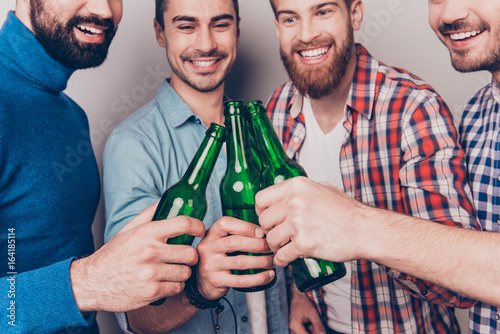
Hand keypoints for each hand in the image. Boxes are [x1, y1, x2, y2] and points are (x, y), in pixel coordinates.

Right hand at [70, 202, 205, 312]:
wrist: (92, 282)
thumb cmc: (113, 255)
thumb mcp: (128, 230)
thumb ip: (148, 214)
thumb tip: (164, 200)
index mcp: (146, 233)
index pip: (183, 223)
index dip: (197, 226)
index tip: (199, 230)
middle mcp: (150, 252)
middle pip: (190, 253)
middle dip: (190, 255)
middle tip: (184, 256)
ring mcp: (151, 273)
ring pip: (186, 272)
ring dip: (182, 272)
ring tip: (173, 270)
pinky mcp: (151, 292)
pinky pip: (177, 288)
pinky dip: (174, 286)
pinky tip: (165, 281)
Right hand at [196, 216, 275, 299]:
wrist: (200, 282)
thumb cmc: (216, 258)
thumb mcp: (219, 242)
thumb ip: (235, 235)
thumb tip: (264, 233)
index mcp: (210, 234)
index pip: (225, 223)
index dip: (245, 226)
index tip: (261, 233)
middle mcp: (208, 248)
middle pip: (234, 242)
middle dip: (257, 244)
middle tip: (270, 248)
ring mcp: (210, 265)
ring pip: (240, 262)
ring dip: (261, 262)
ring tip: (272, 262)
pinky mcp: (216, 281)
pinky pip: (241, 280)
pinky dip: (258, 278)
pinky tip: (268, 276)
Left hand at [255, 177, 367, 266]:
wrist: (366, 230)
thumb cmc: (347, 211)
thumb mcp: (324, 189)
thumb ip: (304, 190)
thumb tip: (289, 194)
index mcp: (296, 186)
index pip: (261, 199)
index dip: (261, 212)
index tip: (267, 220)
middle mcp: (294, 201)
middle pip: (264, 221)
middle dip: (268, 231)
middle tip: (277, 236)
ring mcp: (298, 222)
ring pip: (271, 239)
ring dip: (275, 247)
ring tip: (283, 248)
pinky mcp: (304, 243)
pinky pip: (282, 255)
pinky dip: (281, 261)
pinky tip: (286, 261)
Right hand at [289, 286, 324, 333]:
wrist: (296, 297)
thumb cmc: (303, 303)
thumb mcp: (313, 313)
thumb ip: (318, 326)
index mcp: (295, 325)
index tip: (320, 331)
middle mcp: (291, 329)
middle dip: (313, 332)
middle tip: (314, 325)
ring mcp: (292, 329)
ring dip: (310, 331)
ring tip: (311, 323)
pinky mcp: (293, 328)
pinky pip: (302, 332)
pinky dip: (308, 330)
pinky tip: (309, 324)